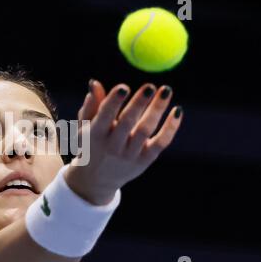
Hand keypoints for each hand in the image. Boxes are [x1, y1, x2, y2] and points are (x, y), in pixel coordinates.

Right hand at [64, 79, 183, 205]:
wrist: (96, 179)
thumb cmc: (90, 144)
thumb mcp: (85, 126)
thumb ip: (92, 105)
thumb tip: (95, 83)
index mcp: (94, 135)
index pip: (104, 117)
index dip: (113, 102)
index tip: (123, 87)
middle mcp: (112, 146)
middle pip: (127, 123)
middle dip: (138, 104)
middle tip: (150, 87)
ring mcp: (129, 155)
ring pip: (145, 130)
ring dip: (157, 110)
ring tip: (166, 90)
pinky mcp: (144, 160)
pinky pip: (161, 142)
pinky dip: (170, 127)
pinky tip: (177, 111)